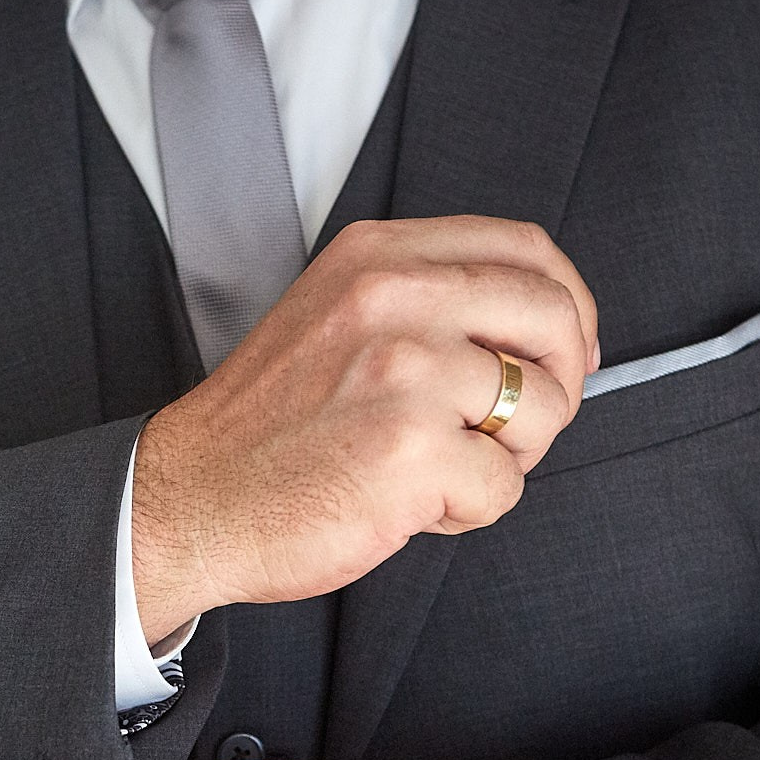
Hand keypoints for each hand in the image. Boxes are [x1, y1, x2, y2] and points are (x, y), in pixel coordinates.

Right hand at [132, 215, 598, 641]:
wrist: (191, 499)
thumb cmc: (265, 426)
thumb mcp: (334, 314)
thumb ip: (423, 298)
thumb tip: (541, 323)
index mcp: (377, 256)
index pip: (525, 249)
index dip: (568, 303)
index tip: (564, 349)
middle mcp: (394, 299)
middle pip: (552, 318)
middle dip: (558, 381)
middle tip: (519, 423)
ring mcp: (407, 372)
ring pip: (542, 408)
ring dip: (510, 455)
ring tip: (442, 468)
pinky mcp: (414, 450)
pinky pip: (505, 486)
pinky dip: (468, 511)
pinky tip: (411, 505)